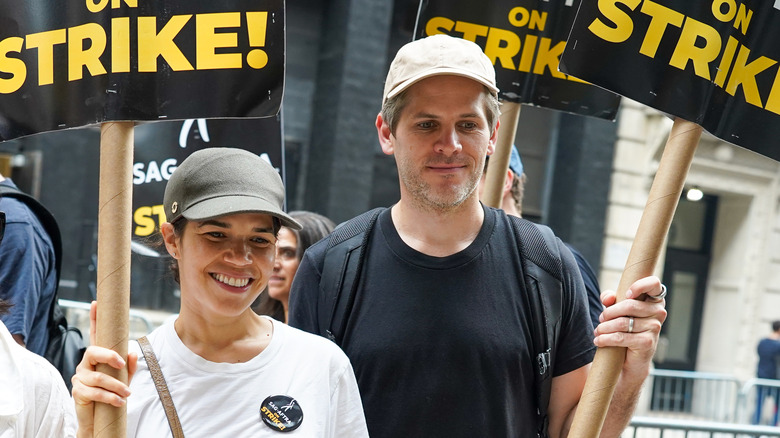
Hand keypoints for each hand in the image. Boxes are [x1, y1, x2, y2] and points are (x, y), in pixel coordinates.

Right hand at [71, 301, 137, 436]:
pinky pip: (93, 392)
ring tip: (128, 393)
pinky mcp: (77, 391)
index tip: (96, 303)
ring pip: (98, 377)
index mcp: (98, 356)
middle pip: (93, 352)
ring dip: (116, 386)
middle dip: (109, 356)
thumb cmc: (113, 392)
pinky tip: (119, 401)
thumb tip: (133, 354)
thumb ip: (129, 367)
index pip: (94, 334)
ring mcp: (80, 376)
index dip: (94, 319)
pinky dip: (109, 397)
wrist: (99, 416)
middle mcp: (86, 363)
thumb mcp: (125, 378)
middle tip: (122, 363)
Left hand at [593, 276, 667, 380]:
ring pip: (622, 322)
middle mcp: (659, 312)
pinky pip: (621, 337)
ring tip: (597, 331)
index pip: (654, 284)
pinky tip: (598, 340)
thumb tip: (608, 298)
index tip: (627, 294)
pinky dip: (606, 339)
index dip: (640, 285)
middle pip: (630, 305)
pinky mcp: (647, 342)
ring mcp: (655, 327)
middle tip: (601, 318)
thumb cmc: (627, 329)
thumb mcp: (618, 310)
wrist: (634, 358)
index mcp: (655, 300)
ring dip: (604, 327)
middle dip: (609, 312)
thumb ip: (612, 299)